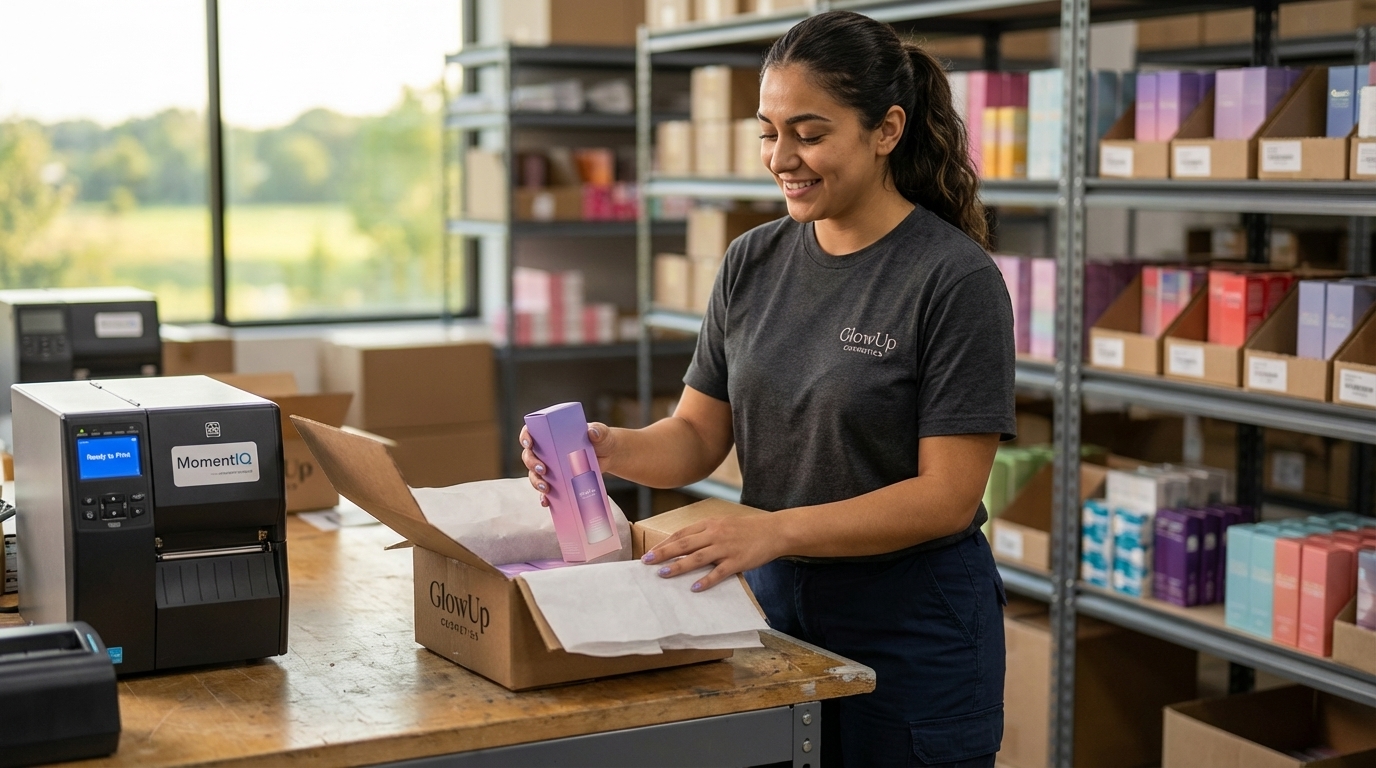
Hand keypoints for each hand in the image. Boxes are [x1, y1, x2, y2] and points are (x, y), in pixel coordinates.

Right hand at [520, 422, 616, 506]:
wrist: (609, 455)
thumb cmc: (601, 439)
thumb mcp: (600, 433)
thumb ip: (598, 431)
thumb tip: (593, 433)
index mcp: (551, 433)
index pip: (531, 432)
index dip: (526, 437)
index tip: (529, 443)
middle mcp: (546, 450)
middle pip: (529, 456)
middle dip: (532, 463)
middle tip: (543, 469)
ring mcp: (551, 467)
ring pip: (535, 475)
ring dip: (536, 482)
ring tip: (547, 487)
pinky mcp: (557, 481)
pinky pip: (546, 491)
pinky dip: (544, 497)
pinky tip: (547, 501)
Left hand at [640, 514, 781, 591]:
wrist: (774, 530)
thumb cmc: (748, 528)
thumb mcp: (724, 523)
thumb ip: (706, 532)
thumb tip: (686, 544)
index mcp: (710, 524)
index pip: (682, 533)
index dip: (665, 543)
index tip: (650, 552)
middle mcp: (715, 534)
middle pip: (684, 544)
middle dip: (664, 553)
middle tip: (646, 562)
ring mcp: (726, 548)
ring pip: (697, 557)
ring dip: (679, 566)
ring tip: (663, 574)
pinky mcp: (737, 561)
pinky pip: (718, 572)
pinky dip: (706, 580)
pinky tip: (694, 587)